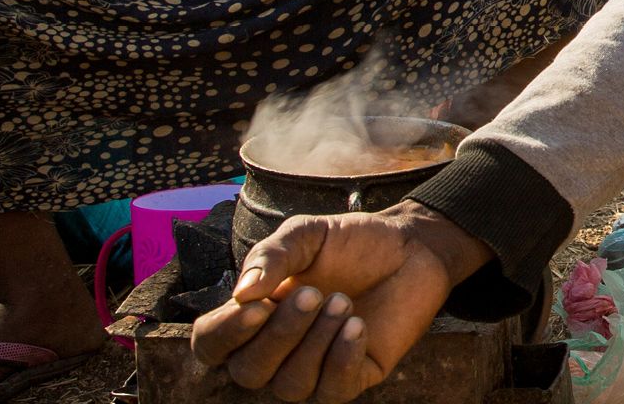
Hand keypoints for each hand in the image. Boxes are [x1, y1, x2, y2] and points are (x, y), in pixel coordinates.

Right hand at [190, 205, 484, 403]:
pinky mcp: (351, 378)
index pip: (211, 344)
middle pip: (248, 372)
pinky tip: (358, 326)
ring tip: (343, 301)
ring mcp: (313, 368)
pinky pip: (332, 392)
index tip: (258, 306)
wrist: (412, 246)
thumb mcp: (307, 234)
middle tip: (316, 293)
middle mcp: (275, 350)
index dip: (225, 334)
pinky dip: (341, 359)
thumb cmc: (351, 242)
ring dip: (315, 343)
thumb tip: (242, 293)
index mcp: (253, 316)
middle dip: (280, 335)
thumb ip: (271, 255)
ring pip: (290, 385)